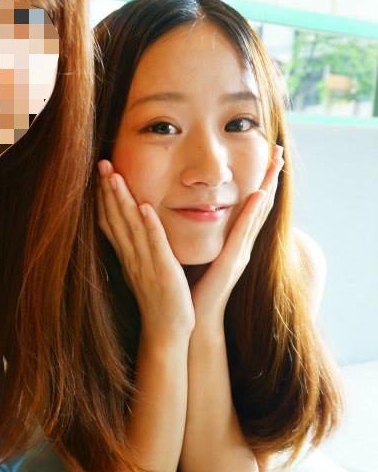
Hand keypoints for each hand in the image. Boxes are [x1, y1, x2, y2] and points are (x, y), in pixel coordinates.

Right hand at [96, 159, 194, 342]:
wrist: (167, 331)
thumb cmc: (160, 300)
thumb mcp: (143, 270)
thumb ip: (138, 249)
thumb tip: (134, 229)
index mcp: (128, 255)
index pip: (109, 221)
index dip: (102, 197)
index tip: (97, 173)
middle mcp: (132, 256)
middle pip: (115, 218)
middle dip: (107, 190)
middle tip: (101, 163)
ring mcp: (145, 263)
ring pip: (130, 227)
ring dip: (122, 201)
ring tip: (114, 175)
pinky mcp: (163, 271)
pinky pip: (154, 246)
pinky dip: (149, 226)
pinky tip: (144, 207)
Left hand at [189, 144, 282, 327]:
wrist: (194, 321)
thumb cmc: (195, 290)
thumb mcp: (202, 255)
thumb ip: (205, 238)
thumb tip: (194, 216)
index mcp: (235, 244)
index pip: (251, 207)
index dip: (261, 181)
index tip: (266, 157)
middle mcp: (242, 247)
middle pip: (261, 205)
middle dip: (271, 177)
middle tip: (279, 150)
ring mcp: (240, 254)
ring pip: (258, 214)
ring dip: (267, 187)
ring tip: (276, 164)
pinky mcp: (232, 263)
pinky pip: (243, 233)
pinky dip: (251, 214)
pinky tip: (257, 195)